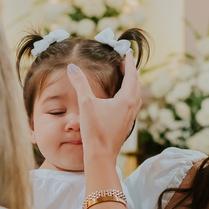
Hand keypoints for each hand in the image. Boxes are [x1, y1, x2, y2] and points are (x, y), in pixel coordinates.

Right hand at [66, 51, 141, 166]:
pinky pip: (132, 105)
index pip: (132, 75)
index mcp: (127, 99)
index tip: (127, 52)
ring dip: (132, 85)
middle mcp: (132, 107)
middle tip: (124, 63)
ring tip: (125, 78)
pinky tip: (121, 101)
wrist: (101, 156)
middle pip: (137, 85)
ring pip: (137, 96)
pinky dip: (130, 96)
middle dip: (131, 72)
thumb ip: (79, 83)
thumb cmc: (95, 131)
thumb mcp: (86, 103)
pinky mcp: (126, 126)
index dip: (129, 62)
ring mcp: (131, 118)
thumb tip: (71, 67)